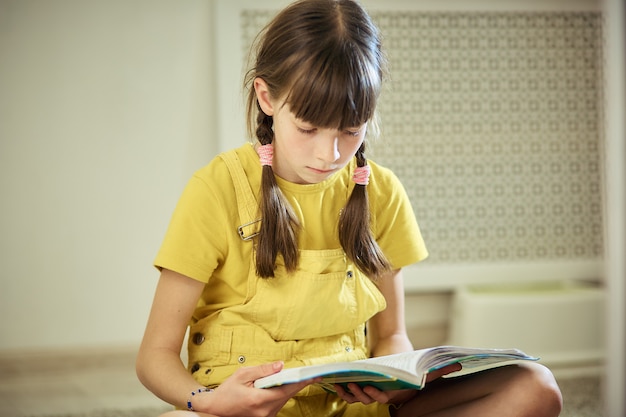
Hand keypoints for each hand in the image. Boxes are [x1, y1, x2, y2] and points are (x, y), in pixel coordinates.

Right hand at [194, 361, 319, 416]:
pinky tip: (280, 387)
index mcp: (259, 399)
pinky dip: (281, 395)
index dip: (302, 382)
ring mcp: (265, 416)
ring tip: (295, 378)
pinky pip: (278, 404)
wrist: (215, 410)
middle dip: (297, 383)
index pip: (286, 389)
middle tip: (310, 374)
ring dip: (288, 389)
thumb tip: (280, 365)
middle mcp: (265, 411)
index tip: (314, 376)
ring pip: (284, 400)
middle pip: (287, 395)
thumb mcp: (242, 375)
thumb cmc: (226, 392)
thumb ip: (263, 370)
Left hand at [334, 363, 462, 405]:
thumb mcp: (421, 363)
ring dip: (351, 392)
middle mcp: (384, 394)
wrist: (392, 345)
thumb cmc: (406, 356)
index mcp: (397, 392)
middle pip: (370, 399)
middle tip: (357, 384)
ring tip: (346, 383)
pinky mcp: (361, 384)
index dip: (376, 394)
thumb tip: (459, 366)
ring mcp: (371, 390)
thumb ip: (438, 369)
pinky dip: (343, 390)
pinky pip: (350, 393)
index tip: (369, 385)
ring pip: (359, 398)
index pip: (386, 398)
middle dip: (362, 394)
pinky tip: (337, 384)